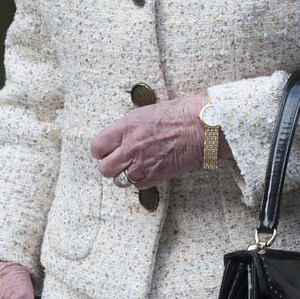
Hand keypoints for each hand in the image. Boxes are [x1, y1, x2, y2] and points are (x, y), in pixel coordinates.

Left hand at [91, 92, 208, 187]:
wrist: (202, 127)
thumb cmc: (180, 115)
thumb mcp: (146, 113)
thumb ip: (128, 127)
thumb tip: (119, 137)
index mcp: (127, 127)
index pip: (97, 146)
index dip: (101, 150)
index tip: (107, 149)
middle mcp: (131, 147)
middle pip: (104, 167)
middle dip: (109, 165)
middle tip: (118, 160)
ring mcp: (143, 164)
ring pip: (118, 180)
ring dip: (123, 175)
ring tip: (133, 167)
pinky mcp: (155, 176)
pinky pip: (136, 186)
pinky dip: (139, 181)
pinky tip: (147, 170)